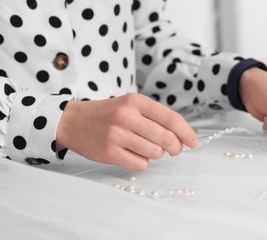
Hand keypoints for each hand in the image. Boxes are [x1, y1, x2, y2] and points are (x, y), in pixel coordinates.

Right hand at [56, 93, 197, 170]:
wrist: (73, 121)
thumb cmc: (108, 114)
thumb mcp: (130, 105)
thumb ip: (154, 117)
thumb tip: (182, 136)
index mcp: (136, 101)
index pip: (171, 118)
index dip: (187, 132)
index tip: (193, 142)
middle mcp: (127, 116)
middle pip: (166, 138)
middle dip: (176, 148)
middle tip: (174, 150)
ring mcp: (117, 135)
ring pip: (155, 153)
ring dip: (156, 154)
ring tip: (144, 147)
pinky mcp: (109, 152)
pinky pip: (140, 164)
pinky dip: (142, 162)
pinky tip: (133, 154)